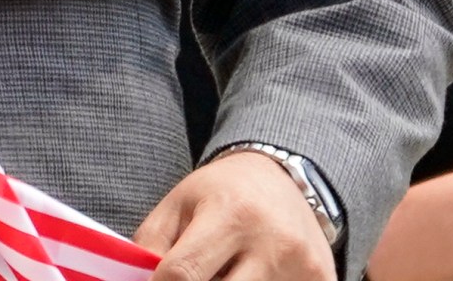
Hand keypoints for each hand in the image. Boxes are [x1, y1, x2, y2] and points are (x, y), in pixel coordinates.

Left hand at [136, 149, 334, 280]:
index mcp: (230, 215)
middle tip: (196, 275)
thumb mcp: (178, 205)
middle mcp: (272, 243)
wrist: (286, 180)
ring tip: (224, 273)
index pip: (183, 274)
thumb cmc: (221, 194)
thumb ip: (151, 247)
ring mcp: (302, 267)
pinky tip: (250, 277)